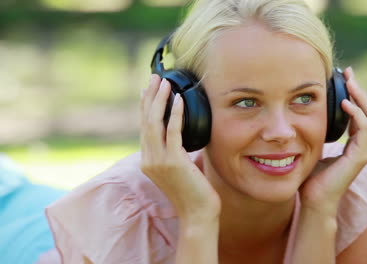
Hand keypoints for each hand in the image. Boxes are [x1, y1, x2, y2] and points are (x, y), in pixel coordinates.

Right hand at [140, 75, 220, 219]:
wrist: (197, 215)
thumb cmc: (194, 192)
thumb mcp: (182, 167)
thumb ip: (179, 150)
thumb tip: (186, 132)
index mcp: (149, 160)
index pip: (144, 127)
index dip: (145, 107)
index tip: (148, 90)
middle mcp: (149, 159)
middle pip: (146, 121)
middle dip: (150, 97)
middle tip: (155, 78)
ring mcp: (158, 161)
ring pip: (155, 123)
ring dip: (160, 100)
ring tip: (165, 83)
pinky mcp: (173, 162)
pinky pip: (173, 132)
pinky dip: (175, 114)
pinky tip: (179, 100)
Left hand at [299, 67, 366, 214]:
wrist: (313, 199)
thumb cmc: (312, 177)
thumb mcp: (315, 148)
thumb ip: (318, 134)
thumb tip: (305, 116)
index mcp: (353, 144)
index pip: (361, 114)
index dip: (355, 95)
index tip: (345, 78)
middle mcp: (362, 146)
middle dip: (360, 91)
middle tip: (349, 73)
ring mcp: (363, 152)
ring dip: (362, 98)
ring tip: (350, 83)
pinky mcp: (360, 157)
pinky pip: (365, 130)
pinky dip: (357, 114)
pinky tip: (346, 103)